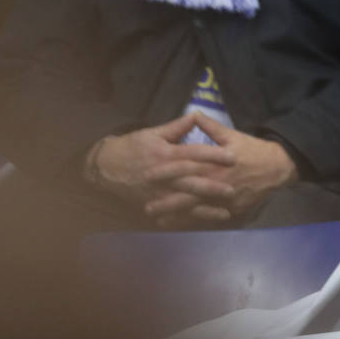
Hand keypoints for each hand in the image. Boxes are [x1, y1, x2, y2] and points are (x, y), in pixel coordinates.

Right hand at [87, 113, 236, 222]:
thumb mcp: (152, 133)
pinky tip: (203, 223)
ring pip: (184, 202)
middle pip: (191, 181)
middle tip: (234, 189)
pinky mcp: (153, 204)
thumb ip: (177, 127)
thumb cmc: (132, 147)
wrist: (106, 167)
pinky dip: (189, 220)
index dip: (214, 155)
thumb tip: (196, 115)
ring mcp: (157, 193)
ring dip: (204, 208)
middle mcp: (162, 175)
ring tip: (225, 212)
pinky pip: (173, 214)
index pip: (194, 154)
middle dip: (213, 186)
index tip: (233, 157)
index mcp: (165, 154)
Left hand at [142, 112, 298, 225]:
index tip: (148, 176)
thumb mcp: (232, 135)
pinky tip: (185, 225)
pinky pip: (212, 217)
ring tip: (161, 220)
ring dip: (178, 216)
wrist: (278, 167)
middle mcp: (217, 184)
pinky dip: (197, 222)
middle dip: (167, 202)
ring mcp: (225, 199)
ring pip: (198, 210)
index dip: (165, 173)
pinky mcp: (233, 210)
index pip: (185, 169)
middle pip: (188, 195)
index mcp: (214, 164)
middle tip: (147, 207)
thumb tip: (193, 113)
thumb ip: (210, 127)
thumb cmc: (253, 150)